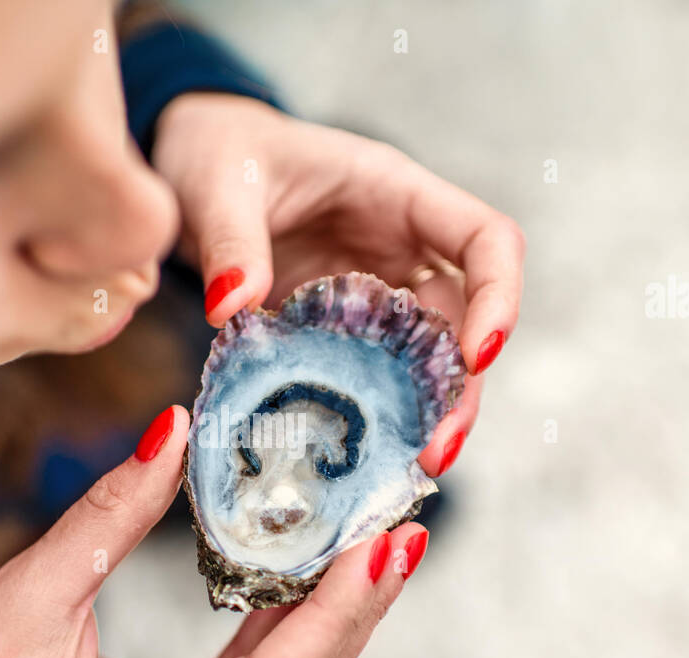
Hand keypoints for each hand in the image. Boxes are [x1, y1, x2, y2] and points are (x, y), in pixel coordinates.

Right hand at [0, 406, 425, 657]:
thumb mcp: (27, 594)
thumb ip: (106, 517)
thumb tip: (175, 431)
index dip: (332, 619)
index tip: (379, 550)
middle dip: (354, 615)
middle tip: (400, 534)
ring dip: (334, 626)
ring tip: (375, 550)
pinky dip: (293, 638)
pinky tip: (319, 583)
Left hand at [152, 92, 526, 476]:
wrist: (190, 167)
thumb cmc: (216, 154)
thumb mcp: (216, 184)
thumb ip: (230, 240)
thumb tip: (235, 307)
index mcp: (394, 194)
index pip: (486, 239)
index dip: (499, 296)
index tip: (477, 356)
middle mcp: (401, 247)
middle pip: (464, 320)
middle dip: (461, 388)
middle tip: (435, 453)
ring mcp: (376, 293)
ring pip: (428, 360)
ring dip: (427, 415)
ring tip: (408, 472)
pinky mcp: (342, 332)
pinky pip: (375, 378)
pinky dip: (376, 417)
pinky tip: (365, 462)